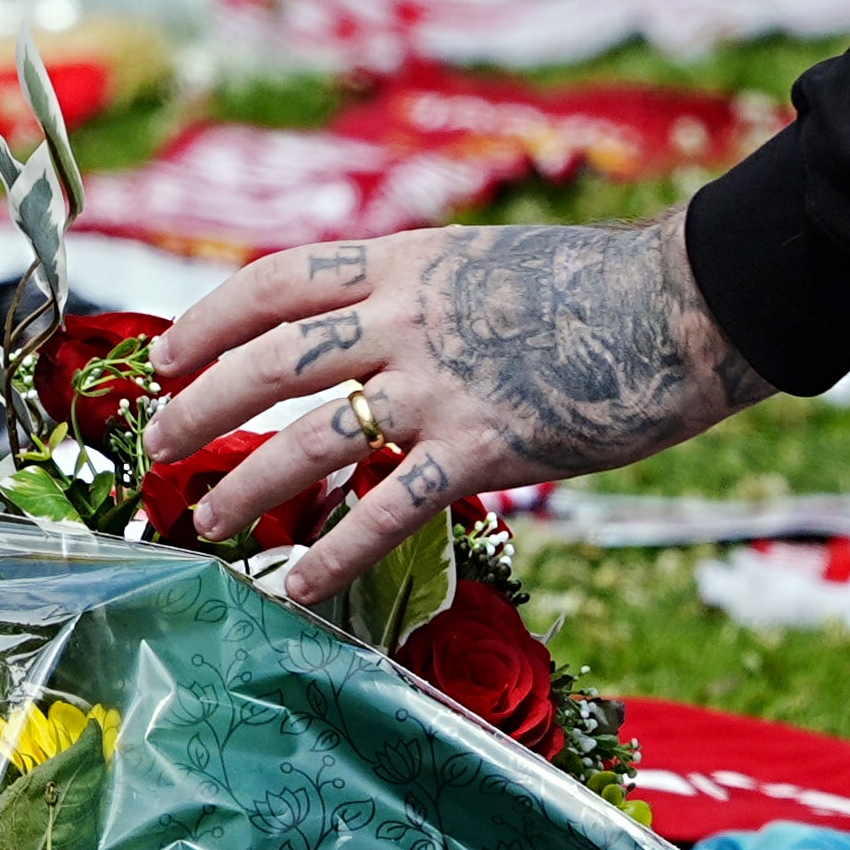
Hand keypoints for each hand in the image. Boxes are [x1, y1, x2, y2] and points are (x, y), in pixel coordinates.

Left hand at [140, 211, 772, 601]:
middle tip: (161, 447)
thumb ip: (413, 296)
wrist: (689, 306)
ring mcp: (439, 386)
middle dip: (201, 408)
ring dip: (247, 486)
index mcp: (402, 264)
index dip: (207, 320)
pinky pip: (385, 510)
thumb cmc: (595, 288)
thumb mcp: (481, 266)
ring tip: (206, 521)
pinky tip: (296, 585)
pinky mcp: (482, 450)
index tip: (166, 356)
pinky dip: (332, 552)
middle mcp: (405, 320)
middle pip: (267, 363)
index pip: (273, 283)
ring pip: (308, 439)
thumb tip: (357, 336)